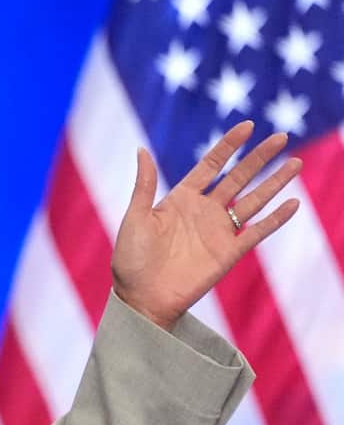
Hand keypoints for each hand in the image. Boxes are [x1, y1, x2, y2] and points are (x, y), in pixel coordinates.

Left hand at [111, 121, 300, 329]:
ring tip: (295, 163)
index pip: (210, 165)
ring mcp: (218, 231)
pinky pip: (257, 232)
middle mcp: (203, 211)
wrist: (141, 298)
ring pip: (254, 201)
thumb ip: (144, 185)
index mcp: (180, 199)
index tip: (248, 126)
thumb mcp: (135, 217)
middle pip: (238, 178)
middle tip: (281, 136)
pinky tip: (293, 204)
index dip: (229, 146)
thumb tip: (141, 149)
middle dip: (259, 158)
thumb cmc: (130, 260)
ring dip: (274, 183)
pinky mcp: (229, 253)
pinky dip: (275, 219)